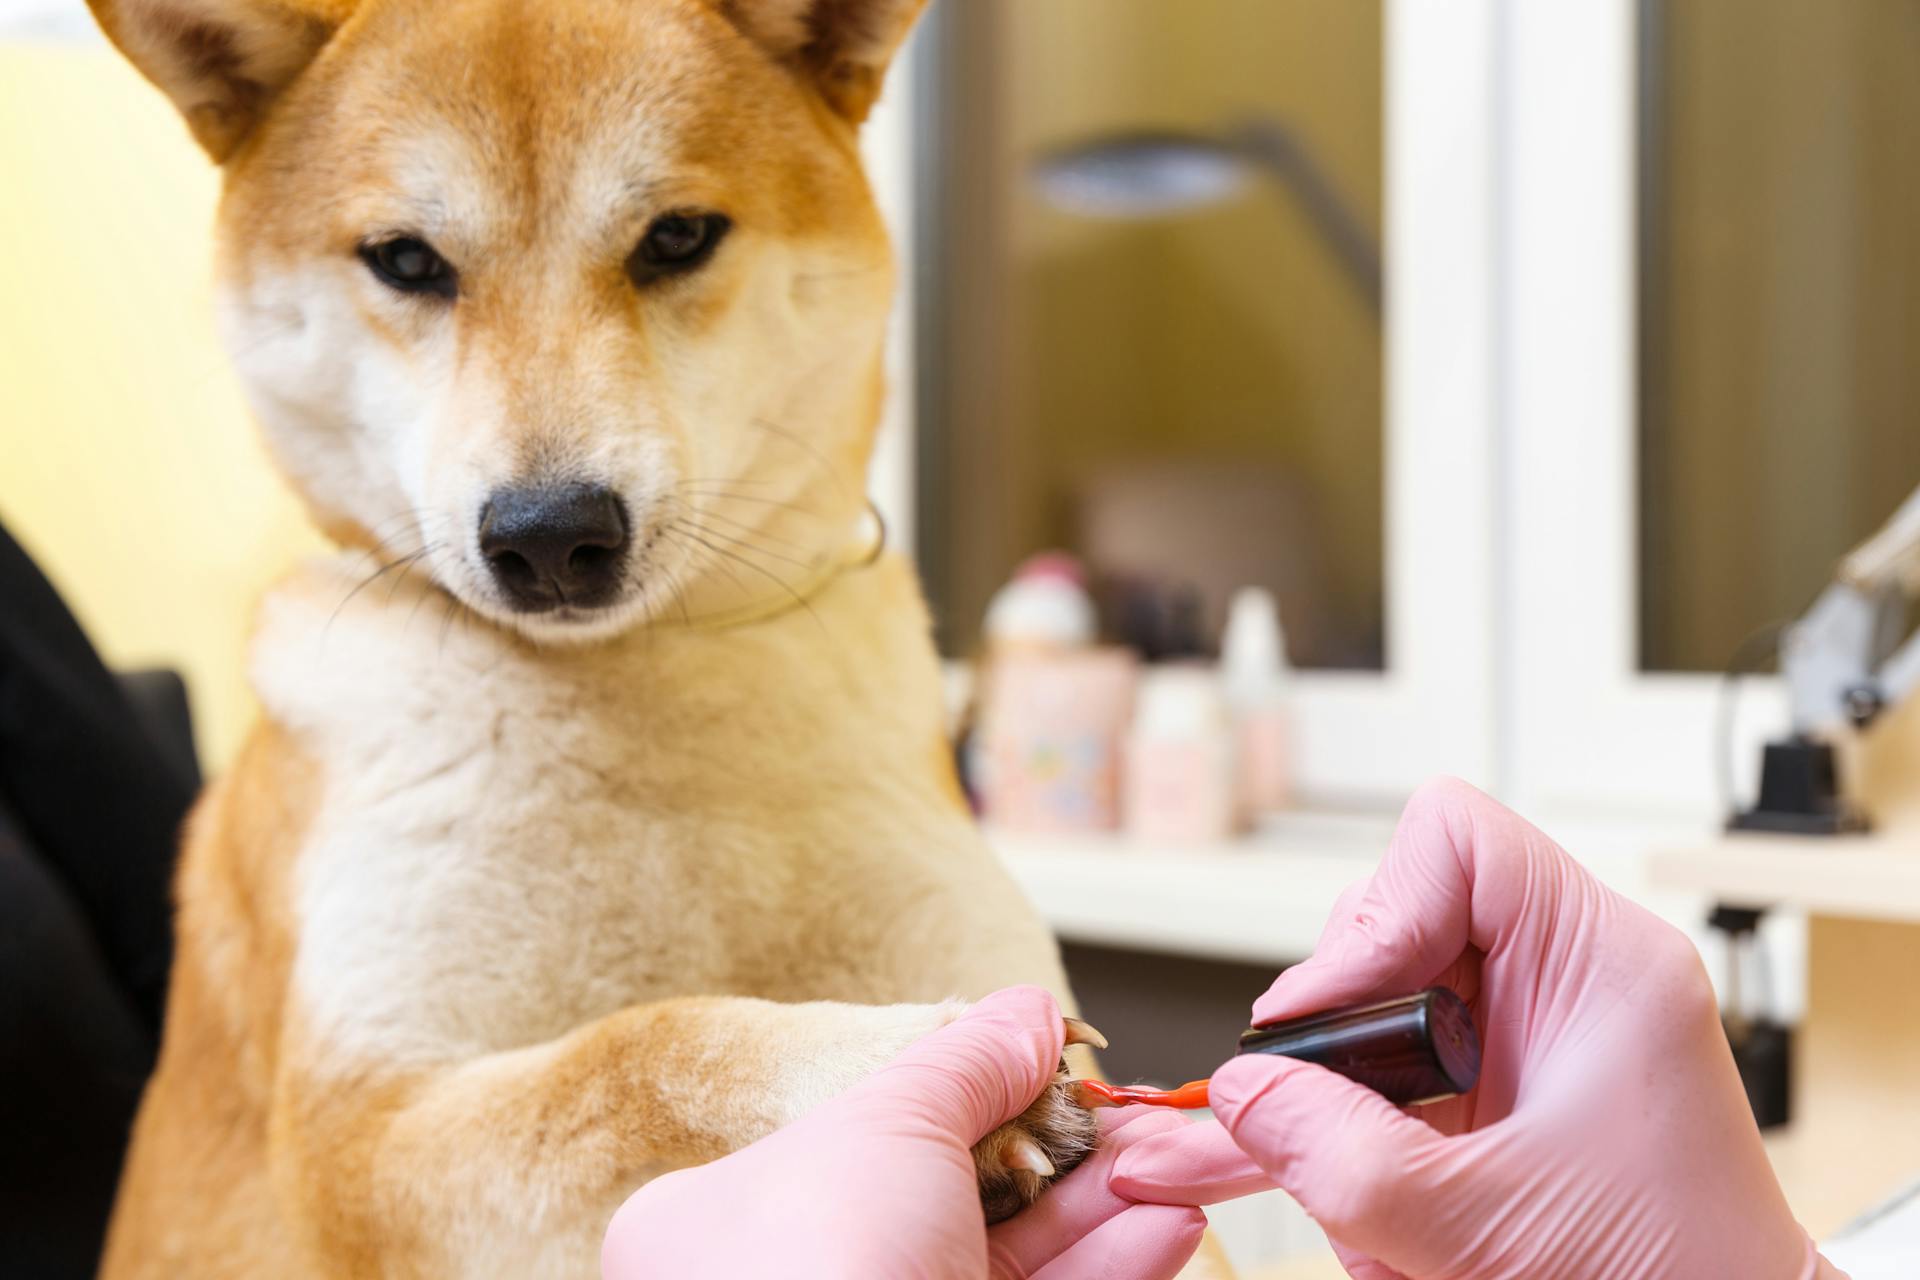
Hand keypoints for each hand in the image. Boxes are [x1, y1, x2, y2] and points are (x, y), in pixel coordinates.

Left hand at [601, 985, 1204, 1279]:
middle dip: (1064, 1158)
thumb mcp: (891, 1125)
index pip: (866, 1138)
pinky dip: (1103, 1269)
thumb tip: (1024, 1015)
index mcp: (726, 1219)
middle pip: (952, 1200)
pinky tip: (1163, 1229)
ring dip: (1102, 1212)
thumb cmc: (818, 1272)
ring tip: (1179, 1167)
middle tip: (1143, 1123)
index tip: (1054, 1073)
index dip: (970, 1102)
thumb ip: (965, 1064)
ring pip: (1005, 1264)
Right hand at [1112, 778, 1842, 1279]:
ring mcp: (1533, 1029)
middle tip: (1320, 1107)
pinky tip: (1388, 1209)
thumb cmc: (1676, 1277)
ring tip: (1368, 1188)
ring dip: (1349, 1091)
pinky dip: (1369, 1132)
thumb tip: (1245, 1092)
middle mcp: (1568, 976)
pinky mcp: (1505, 1083)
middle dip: (1344, 1021)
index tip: (1333, 1015)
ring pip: (1382, 997)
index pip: (1456, 842)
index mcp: (1600, 963)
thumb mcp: (1487, 1225)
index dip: (1375, 913)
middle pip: (1398, 916)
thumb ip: (1347, 1158)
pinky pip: (1397, 1064)